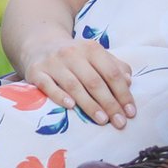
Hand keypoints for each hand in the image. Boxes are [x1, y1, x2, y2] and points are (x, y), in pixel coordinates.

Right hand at [20, 36, 136, 128]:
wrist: (41, 45)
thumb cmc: (75, 56)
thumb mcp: (96, 55)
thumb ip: (114, 66)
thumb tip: (129, 81)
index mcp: (91, 48)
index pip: (111, 72)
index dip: (122, 93)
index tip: (130, 112)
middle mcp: (72, 53)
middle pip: (94, 81)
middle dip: (109, 104)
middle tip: (120, 122)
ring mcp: (53, 63)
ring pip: (74, 86)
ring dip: (89, 104)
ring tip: (102, 120)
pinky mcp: (36, 72)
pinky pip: (48, 85)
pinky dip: (59, 96)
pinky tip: (70, 106)